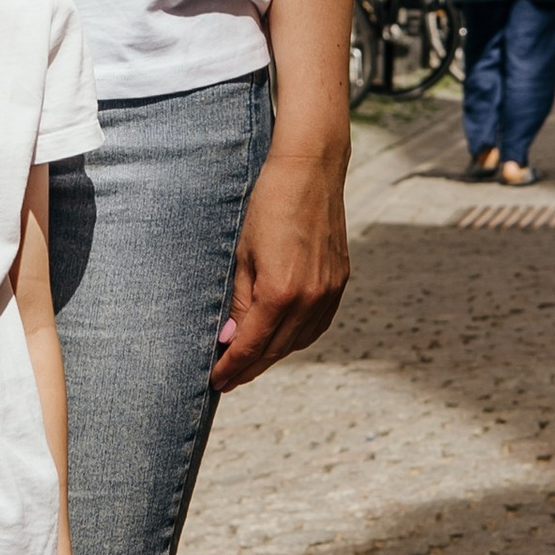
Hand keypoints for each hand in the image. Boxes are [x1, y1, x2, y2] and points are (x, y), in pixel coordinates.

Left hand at [210, 137, 348, 393]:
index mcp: (279, 292)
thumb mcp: (243, 254)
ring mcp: (329, 292)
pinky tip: (281, 339)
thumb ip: (239, 301)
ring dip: (273, 355)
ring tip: (250, 363)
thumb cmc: (268, 206)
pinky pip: (317, 325)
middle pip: (275, 349)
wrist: (310, 172)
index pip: (251, 345)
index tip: (215, 382)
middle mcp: (309, 298)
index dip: (232, 367)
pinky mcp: (339, 282)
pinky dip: (297, 338)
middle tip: (227, 381)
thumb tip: (229, 338)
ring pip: (298, 341)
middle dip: (249, 368)